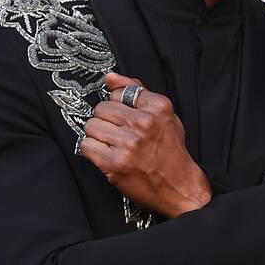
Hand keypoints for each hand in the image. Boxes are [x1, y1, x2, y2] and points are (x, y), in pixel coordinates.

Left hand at [79, 73, 211, 217]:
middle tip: (117, 132)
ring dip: (97, 135)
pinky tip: (105, 154)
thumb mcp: (164, 115)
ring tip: (112, 144)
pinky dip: (92, 150)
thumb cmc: (171, 151)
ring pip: (91, 126)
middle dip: (105, 120)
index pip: (118, 93)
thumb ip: (137, 91)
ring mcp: (128, 144)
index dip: (118, 105)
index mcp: (158, 107)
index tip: (124, 117)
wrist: (178, 186)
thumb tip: (110, 77)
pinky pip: (86, 145)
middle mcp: (143, 123)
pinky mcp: (114, 163)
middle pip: (101, 108)